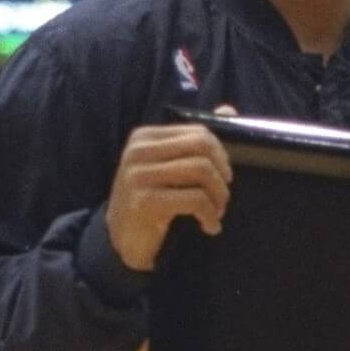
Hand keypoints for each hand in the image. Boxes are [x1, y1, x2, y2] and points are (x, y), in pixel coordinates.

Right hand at [103, 121, 233, 272]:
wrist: (121, 240)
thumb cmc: (151, 201)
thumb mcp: (169, 168)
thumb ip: (194, 140)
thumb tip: (228, 110)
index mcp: (145, 137)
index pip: (198, 132)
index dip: (221, 155)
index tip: (224, 178)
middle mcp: (138, 151)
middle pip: (202, 147)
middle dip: (222, 174)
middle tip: (222, 197)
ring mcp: (139, 175)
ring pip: (201, 170)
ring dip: (219, 196)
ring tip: (217, 212)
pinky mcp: (144, 202)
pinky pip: (195, 199)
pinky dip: (210, 215)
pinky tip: (210, 227)